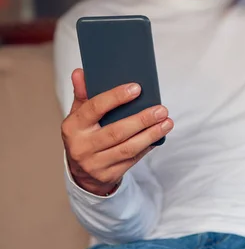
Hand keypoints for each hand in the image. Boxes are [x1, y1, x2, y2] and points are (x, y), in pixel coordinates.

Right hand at [61, 69, 173, 195]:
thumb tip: (80, 72)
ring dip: (150, 135)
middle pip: (116, 131)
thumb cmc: (83, 135)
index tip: (136, 88)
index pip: (94, 108)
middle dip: (142, 120)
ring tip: (166, 122)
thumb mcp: (79, 115)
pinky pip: (132, 160)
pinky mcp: (108, 175)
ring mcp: (95, 164)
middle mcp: (82, 146)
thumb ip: (82, 94)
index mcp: (73, 127)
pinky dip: (147, 147)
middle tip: (161, 109)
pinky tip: (158, 136)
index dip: (116, 97)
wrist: (80, 173)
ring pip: (128, 148)